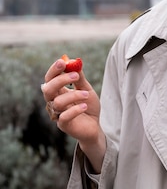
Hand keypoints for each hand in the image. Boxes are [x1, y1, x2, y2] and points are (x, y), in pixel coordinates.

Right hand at [41, 57, 105, 171]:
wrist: (95, 126)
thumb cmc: (88, 107)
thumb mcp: (87, 89)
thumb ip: (80, 78)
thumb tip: (75, 62)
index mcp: (58, 92)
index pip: (49, 79)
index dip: (54, 70)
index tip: (63, 62)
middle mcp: (54, 102)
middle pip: (48, 89)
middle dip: (60, 80)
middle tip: (75, 75)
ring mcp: (58, 114)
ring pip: (58, 102)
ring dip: (74, 95)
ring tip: (87, 95)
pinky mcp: (64, 125)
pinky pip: (64, 117)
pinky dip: (75, 110)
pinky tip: (84, 106)